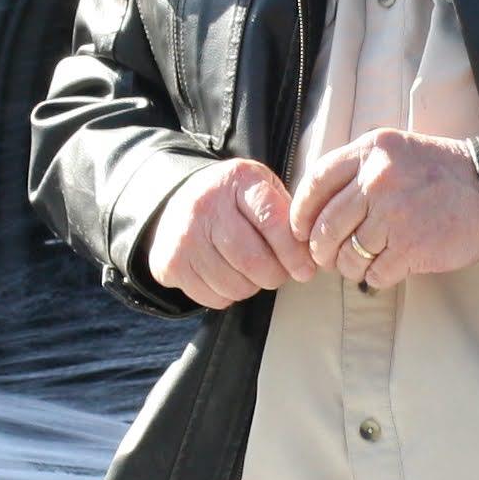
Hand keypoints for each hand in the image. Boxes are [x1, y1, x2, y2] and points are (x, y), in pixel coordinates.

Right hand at [147, 158, 320, 308]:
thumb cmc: (234, 200)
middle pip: (253, 260)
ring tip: (250, 270)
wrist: (178, 201)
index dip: (294, 252)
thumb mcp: (262, 189)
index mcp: (237, 181)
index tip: (305, 269)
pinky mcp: (170, 264)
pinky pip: (214, 298)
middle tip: (277, 272)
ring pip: (235, 285)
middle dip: (275, 275)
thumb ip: (287, 216)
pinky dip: (228, 295)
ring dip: (252, 286)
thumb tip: (307, 259)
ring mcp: (184, 236)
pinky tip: (226, 274)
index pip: (273, 221)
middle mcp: (206, 206)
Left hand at [292, 131, 478, 289]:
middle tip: (327, 257)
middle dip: (321, 249)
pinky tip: (387, 268)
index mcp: (371, 151)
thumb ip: (357, 169)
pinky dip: (375, 278)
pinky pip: (374, 275)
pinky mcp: (411, 248)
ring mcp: (394, 215)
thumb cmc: (440, 173)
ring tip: (363, 263)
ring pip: (347, 256)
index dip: (301, 212)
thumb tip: (313, 209)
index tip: (301, 229)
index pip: (316, 183)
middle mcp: (378, 180)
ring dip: (350, 267)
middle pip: (326, 226)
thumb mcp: (396, 151)